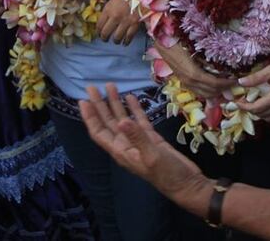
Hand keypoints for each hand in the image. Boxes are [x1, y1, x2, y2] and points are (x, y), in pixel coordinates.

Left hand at [80, 84, 209, 205]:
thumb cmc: (166, 174)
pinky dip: (134, 109)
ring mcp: (138, 141)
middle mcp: (126, 145)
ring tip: (110, 87)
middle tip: (92, 87)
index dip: (91, 117)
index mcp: (121, 151)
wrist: (186, 183)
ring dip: (115, 104)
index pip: (100, 132)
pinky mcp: (151, 138)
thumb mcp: (151, 156)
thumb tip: (122, 120)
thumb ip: (138, 137)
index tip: (83, 100)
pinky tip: (130, 97)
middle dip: (100, 105)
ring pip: (122, 119)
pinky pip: (138, 121)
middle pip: (108, 122)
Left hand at [97, 0, 139, 44]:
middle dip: (104, 38)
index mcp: (108, 9)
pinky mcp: (135, 24)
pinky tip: (125, 42)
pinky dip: (126, 41)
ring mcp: (125, 21)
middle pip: (106, 33)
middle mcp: (115, 17)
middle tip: (105, 39)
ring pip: (117, 37)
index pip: (99, 25)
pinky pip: (129, 37)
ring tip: (116, 41)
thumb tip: (106, 18)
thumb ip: (109, 9)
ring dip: (115, 40)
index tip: (99, 33)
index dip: (98, 31)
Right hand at [153, 41, 235, 98]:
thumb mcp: (195, 45)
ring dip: (216, 93)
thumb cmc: (179, 39)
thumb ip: (208, 54)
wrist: (162, 40)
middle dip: (224, 90)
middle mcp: (189, 81)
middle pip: (210, 92)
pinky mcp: (182, 80)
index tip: (237, 79)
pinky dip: (207, 92)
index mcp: (193, 73)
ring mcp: (184, 81)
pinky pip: (197, 91)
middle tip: (235, 84)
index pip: (214, 84)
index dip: (227, 83)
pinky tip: (213, 88)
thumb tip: (225, 55)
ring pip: (203, 94)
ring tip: (227, 88)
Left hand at [236, 48, 269, 121]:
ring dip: (261, 113)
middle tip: (244, 101)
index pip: (256, 108)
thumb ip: (256, 78)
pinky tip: (268, 102)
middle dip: (251, 110)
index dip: (244, 107)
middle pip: (262, 115)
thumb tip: (241, 82)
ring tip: (255, 102)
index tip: (237, 103)